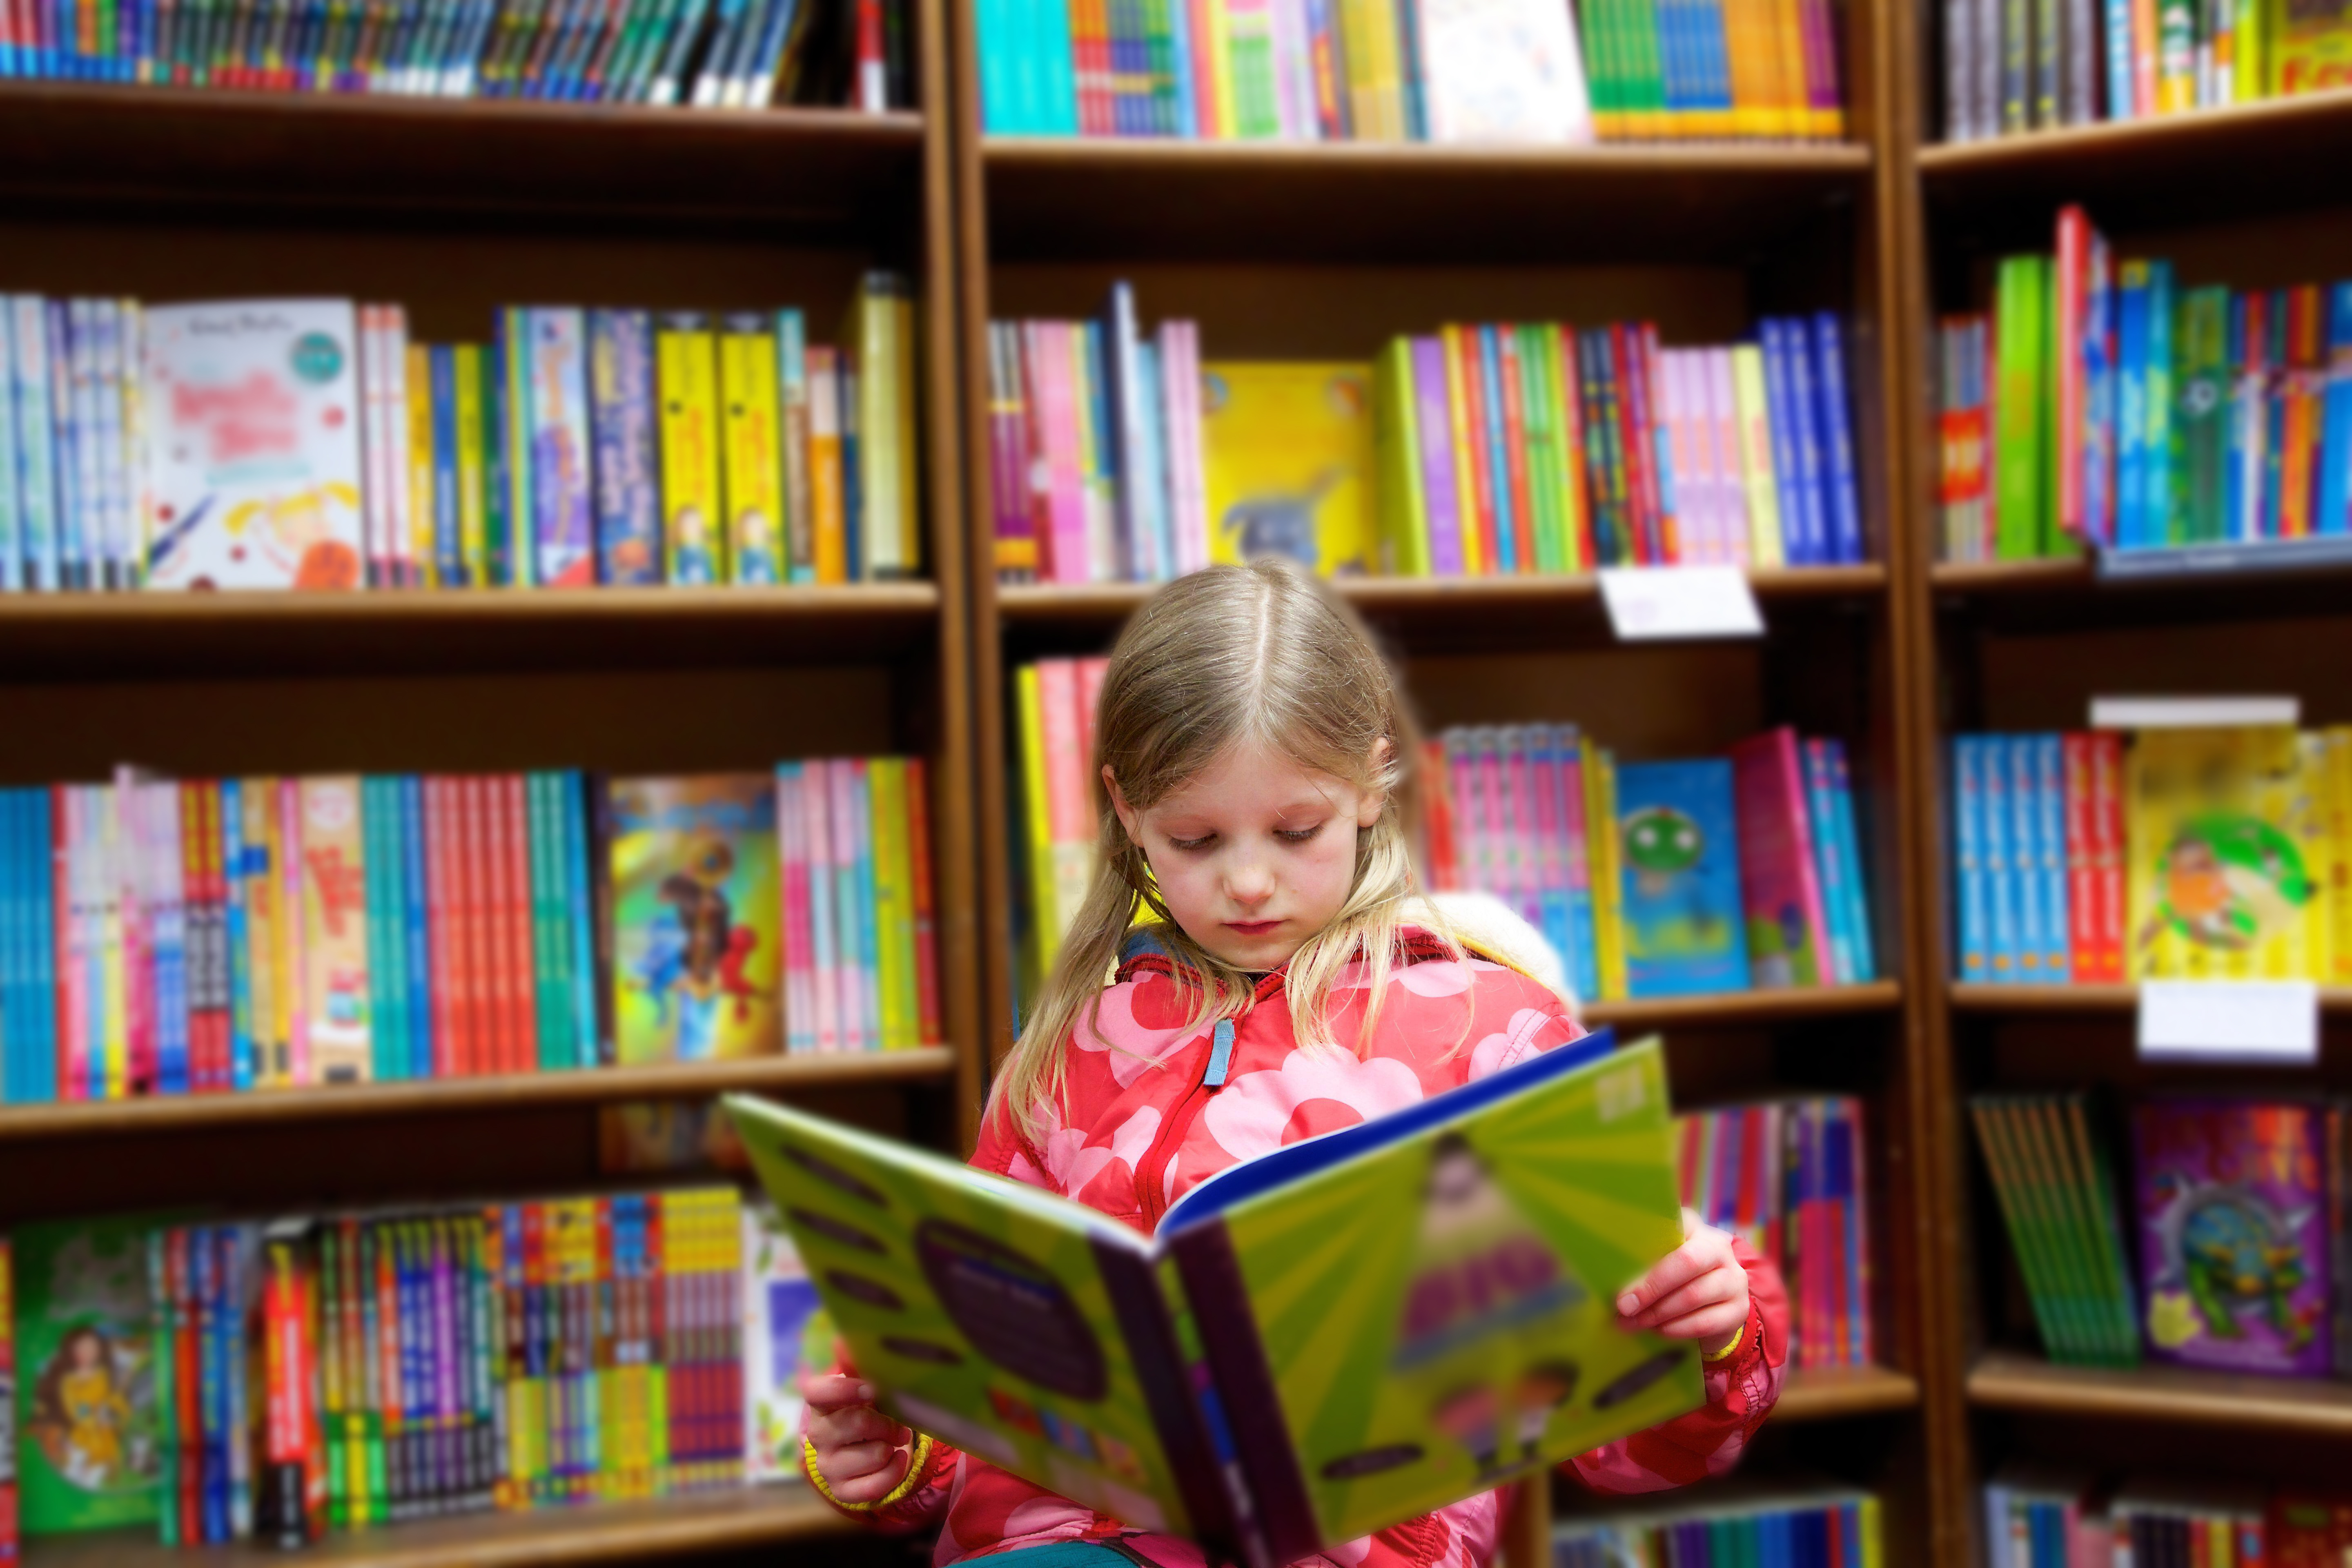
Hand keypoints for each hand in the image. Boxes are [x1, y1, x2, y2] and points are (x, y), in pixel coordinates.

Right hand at [799, 1359, 915, 1503]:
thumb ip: (856, 1363)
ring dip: (893, 1447)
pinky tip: (896, 1460)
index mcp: (821, 1403)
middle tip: (899, 1422)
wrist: (863, 1450)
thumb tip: (842, 1340)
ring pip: (873, 1455)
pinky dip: (895, 1471)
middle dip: (886, 1422)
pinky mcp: (841, 1491)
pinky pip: (875, 1486)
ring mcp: (827, 1466)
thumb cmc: (866, 1409)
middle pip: (856, 1423)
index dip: (843, 1389)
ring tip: (894, 1441)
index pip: (815, 1392)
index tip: (871, 1388)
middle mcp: (818, 1435)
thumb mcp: (864, 1385)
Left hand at [1614, 1209, 1749, 1357]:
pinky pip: (1704, 1322)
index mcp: (1694, 1228)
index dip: (1645, 1241)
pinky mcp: (1739, 1309)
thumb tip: (1608, 1277)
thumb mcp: (1660, 1260)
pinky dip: (1676, 1329)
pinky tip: (1657, 1331)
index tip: (1619, 1260)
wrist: (1715, 1304)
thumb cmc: (1675, 1277)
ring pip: (1693, 1295)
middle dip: (1650, 1287)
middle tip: (1623, 1305)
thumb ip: (1640, 1260)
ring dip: (1657, 1313)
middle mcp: (1719, 1248)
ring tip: (1632, 1323)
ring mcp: (1734, 1279)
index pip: (1672, 1224)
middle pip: (1686, 1262)